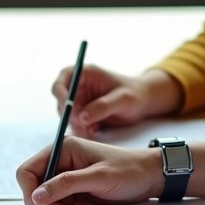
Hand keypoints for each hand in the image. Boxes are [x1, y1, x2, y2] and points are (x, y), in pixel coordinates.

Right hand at [16, 136, 162, 204]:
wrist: (150, 177)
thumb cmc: (128, 170)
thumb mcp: (97, 177)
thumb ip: (65, 185)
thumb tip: (36, 196)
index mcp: (62, 149)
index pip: (27, 170)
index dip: (30, 190)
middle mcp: (61, 162)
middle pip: (37, 188)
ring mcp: (68, 177)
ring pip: (49, 200)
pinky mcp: (76, 189)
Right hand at [52, 67, 181, 137]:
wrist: (143, 102)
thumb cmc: (136, 94)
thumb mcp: (122, 99)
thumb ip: (102, 107)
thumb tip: (81, 117)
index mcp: (87, 74)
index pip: (64, 79)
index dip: (61, 93)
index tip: (66, 109)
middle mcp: (80, 86)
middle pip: (62, 101)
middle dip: (69, 115)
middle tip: (81, 126)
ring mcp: (81, 100)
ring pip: (68, 115)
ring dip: (76, 125)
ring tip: (92, 130)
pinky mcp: (84, 113)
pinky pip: (76, 124)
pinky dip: (82, 130)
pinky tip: (95, 130)